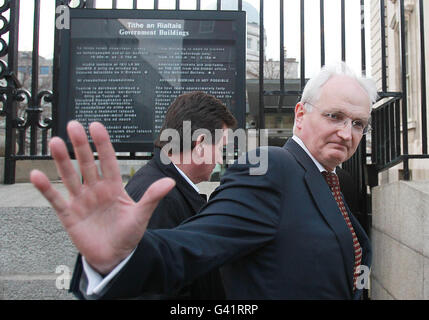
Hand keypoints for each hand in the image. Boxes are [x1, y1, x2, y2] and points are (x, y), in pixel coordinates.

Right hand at [30, 121, 174, 274]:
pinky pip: (55, 200)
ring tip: (55, 142)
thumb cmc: (128, 235)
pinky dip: (45, 188)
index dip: (103, 144)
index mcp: (114, 187)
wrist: (115, 257)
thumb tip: (170, 182)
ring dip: (62, 160)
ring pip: (70, 177)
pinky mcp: (69, 215)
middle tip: (74, 125)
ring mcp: (81, 201)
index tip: (96, 126)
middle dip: (81, 145)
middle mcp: (96, 190)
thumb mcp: (141, 216)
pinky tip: (36, 175)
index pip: (109, 161)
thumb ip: (152, 198)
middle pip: (87, 164)